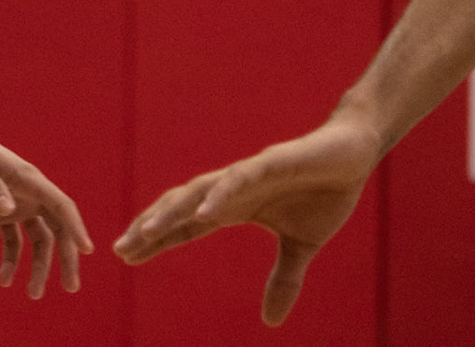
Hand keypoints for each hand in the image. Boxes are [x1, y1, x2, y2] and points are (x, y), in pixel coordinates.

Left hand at [0, 101, 92, 297]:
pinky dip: (12, 260)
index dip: (76, 227)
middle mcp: (29, 193)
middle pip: (57, 229)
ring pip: (39, 239)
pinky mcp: (0, 210)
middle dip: (66, 258)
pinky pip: (13, 240)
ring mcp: (16, 203)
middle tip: (70, 288)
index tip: (86, 251)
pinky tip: (4, 279)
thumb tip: (9, 210)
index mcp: (28, 179)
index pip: (61, 206)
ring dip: (39, 266)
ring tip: (34, 294)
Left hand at [112, 115, 380, 325]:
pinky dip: (220, 194)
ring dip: (173, 211)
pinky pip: (240, 178)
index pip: (186, 226)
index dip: (156, 239)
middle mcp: (232, 189)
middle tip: (121, 248)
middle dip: (150, 227)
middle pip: (180, 208)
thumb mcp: (302, 246)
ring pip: (200, 190)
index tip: (126, 256)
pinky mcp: (273, 161)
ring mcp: (249, 173)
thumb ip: (283, 279)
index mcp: (234, 207)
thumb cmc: (324, 192)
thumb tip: (269, 322)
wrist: (353, 152)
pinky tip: (204, 211)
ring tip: (147, 231)